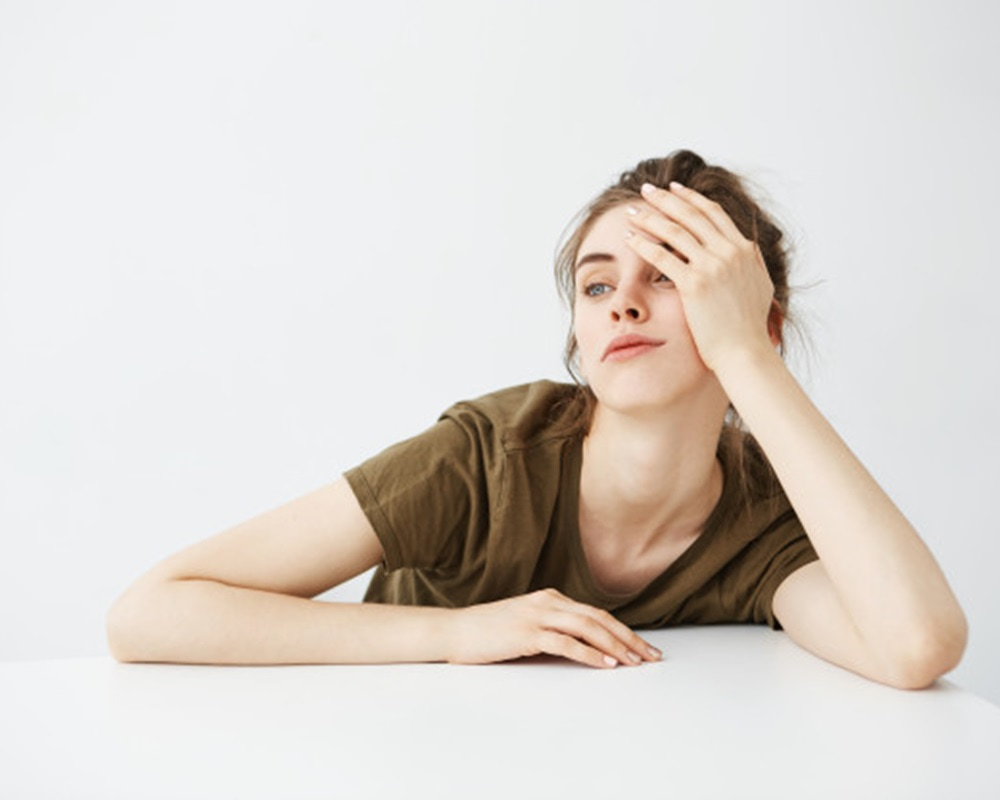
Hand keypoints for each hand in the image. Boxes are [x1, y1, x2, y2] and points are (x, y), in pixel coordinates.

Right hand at [445, 588, 661, 668]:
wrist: (454, 631)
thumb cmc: (488, 632)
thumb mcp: (526, 623)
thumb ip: (553, 628)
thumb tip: (584, 648)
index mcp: (550, 597)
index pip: (596, 613)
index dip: (623, 630)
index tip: (642, 647)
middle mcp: (548, 601)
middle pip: (598, 618)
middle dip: (628, 638)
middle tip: (650, 656)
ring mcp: (537, 615)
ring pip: (587, 628)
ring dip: (615, 646)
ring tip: (634, 662)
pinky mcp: (526, 633)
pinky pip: (566, 642)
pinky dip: (589, 654)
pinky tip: (605, 665)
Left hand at [623, 181, 775, 372]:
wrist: (745, 352)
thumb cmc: (748, 328)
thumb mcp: (759, 286)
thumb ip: (751, 264)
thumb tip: (747, 249)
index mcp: (744, 250)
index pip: (713, 213)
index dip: (691, 199)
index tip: (674, 189)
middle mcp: (729, 252)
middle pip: (691, 215)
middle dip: (665, 199)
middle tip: (646, 190)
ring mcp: (712, 266)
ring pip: (675, 232)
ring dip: (650, 218)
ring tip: (632, 212)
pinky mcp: (694, 284)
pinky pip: (662, 257)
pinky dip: (643, 244)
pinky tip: (629, 239)